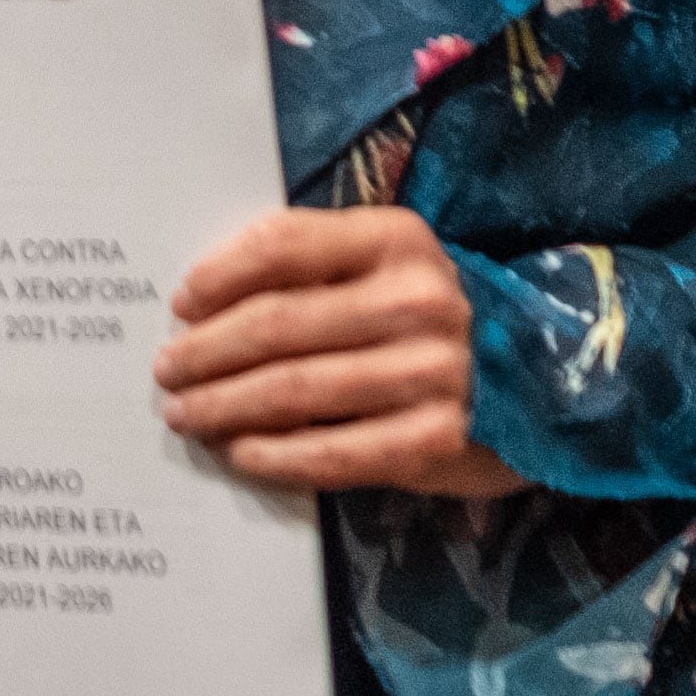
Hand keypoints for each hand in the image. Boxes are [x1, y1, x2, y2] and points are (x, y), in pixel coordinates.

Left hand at [157, 205, 528, 498]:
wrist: (529, 378)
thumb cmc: (418, 317)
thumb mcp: (380, 264)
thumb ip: (307, 264)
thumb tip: (200, 301)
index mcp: (397, 240)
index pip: (283, 246)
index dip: (218, 275)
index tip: (179, 304)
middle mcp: (419, 301)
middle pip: (276, 324)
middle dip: (205, 352)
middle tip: (166, 372)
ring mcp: (432, 373)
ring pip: (293, 390)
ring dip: (224, 406)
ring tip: (186, 413)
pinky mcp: (435, 440)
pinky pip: (330, 452)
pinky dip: (274, 455)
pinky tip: (240, 452)